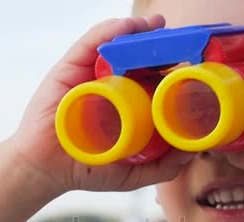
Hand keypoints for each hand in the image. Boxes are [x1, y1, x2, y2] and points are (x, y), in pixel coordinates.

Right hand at [9, 15, 193, 194]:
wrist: (48, 170)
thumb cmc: (88, 169)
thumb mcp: (133, 174)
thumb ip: (163, 168)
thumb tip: (194, 151)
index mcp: (127, 102)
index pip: (154, 77)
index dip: (174, 67)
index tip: (196, 62)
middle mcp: (111, 83)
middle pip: (139, 57)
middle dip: (161, 45)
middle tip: (184, 40)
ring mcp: (90, 74)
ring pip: (117, 45)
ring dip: (140, 31)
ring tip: (158, 26)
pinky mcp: (70, 68)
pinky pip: (90, 43)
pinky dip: (109, 31)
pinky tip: (129, 26)